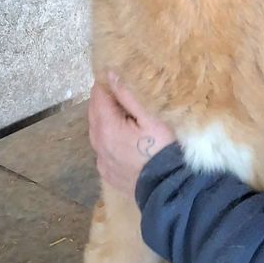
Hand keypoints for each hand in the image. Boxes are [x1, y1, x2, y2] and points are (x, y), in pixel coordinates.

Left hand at [88, 72, 175, 197]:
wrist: (169, 188)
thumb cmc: (163, 148)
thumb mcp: (150, 117)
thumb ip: (129, 95)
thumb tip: (111, 74)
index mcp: (106, 127)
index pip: (98, 96)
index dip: (106, 83)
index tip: (118, 74)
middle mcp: (98, 144)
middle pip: (95, 112)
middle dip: (105, 99)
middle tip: (123, 89)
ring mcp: (102, 162)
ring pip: (98, 131)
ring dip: (106, 118)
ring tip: (125, 111)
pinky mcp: (109, 174)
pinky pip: (104, 148)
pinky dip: (110, 137)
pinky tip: (125, 136)